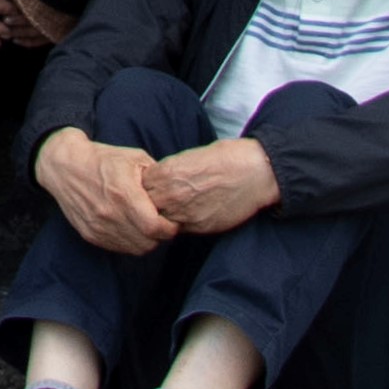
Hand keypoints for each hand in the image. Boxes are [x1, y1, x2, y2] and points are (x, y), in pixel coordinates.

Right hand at [37, 127, 176, 256]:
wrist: (64, 165)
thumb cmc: (102, 159)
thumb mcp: (134, 158)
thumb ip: (157, 178)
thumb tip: (176, 194)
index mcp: (123, 192)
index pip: (154, 227)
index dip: (169, 228)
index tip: (172, 221)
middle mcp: (109, 213)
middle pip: (147, 242)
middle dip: (161, 236)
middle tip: (162, 224)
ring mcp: (98, 225)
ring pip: (134, 248)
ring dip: (146, 241)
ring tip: (146, 226)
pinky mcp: (90, 233)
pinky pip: (118, 248)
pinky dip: (129, 242)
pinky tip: (130, 227)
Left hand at [143, 136, 280, 235]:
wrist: (253, 171)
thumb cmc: (222, 159)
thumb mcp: (186, 158)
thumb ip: (165, 174)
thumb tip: (152, 183)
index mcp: (164, 174)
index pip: (136, 188)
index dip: (139, 190)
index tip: (144, 190)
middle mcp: (171, 195)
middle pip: (142, 208)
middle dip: (145, 207)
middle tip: (153, 204)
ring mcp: (184, 214)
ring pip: (160, 223)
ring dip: (162, 219)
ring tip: (172, 210)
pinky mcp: (200, 227)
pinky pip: (181, 230)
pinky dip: (180, 225)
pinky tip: (189, 215)